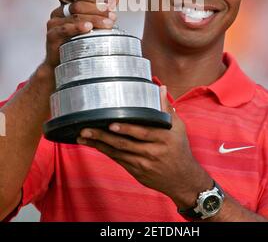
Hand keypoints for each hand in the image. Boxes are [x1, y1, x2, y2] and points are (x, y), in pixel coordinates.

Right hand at [44, 0, 116, 67]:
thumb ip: (99, 12)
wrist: (63, 63)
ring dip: (94, 19)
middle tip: (112, 14)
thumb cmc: (78, 40)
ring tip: (108, 24)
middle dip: (97, 8)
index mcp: (65, 5)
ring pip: (75, 16)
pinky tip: (87, 27)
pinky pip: (65, 29)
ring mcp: (53, 24)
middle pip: (76, 4)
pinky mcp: (52, 36)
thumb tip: (115, 1)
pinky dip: (77, 27)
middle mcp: (58, 12)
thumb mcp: (89, 23)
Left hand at [77, 86, 211, 207]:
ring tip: (83, 136)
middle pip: (124, 144)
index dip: (126, 129)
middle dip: (103, 136)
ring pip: (118, 153)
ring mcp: (143, 163)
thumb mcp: (178, 128)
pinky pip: (118, 160)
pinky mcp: (136, 172)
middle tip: (86, 129)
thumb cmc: (179, 149)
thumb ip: (166, 109)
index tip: (111, 123)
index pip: (142, 133)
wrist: (183, 180)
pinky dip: (105, 152)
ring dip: (99, 144)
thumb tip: (161, 88)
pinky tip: (94, 145)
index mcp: (163, 138)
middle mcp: (152, 152)